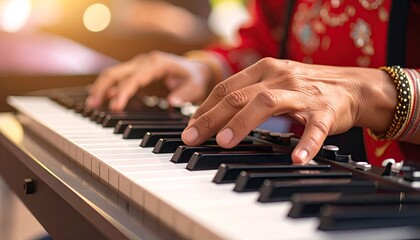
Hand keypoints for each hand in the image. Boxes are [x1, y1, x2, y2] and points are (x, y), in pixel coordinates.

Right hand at [86, 51, 210, 109]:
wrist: (195, 70)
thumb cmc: (194, 78)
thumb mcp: (196, 86)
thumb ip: (185, 94)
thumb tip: (172, 101)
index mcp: (157, 64)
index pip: (135, 78)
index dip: (124, 92)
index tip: (116, 108)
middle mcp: (144, 62)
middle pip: (116, 72)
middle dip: (103, 88)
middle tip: (94, 105)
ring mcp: (138, 67)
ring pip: (113, 75)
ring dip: (102, 88)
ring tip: (93, 105)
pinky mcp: (136, 75)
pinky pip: (119, 81)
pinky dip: (109, 91)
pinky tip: (102, 102)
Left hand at [181, 58, 396, 163]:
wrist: (351, 85)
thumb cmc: (304, 87)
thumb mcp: (272, 83)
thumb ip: (246, 95)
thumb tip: (213, 116)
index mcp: (263, 70)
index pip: (226, 88)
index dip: (204, 108)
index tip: (189, 128)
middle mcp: (279, 77)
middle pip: (238, 96)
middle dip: (212, 117)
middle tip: (192, 137)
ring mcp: (301, 93)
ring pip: (267, 104)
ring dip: (243, 123)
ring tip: (225, 142)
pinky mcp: (324, 110)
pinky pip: (314, 128)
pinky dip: (305, 142)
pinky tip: (296, 157)